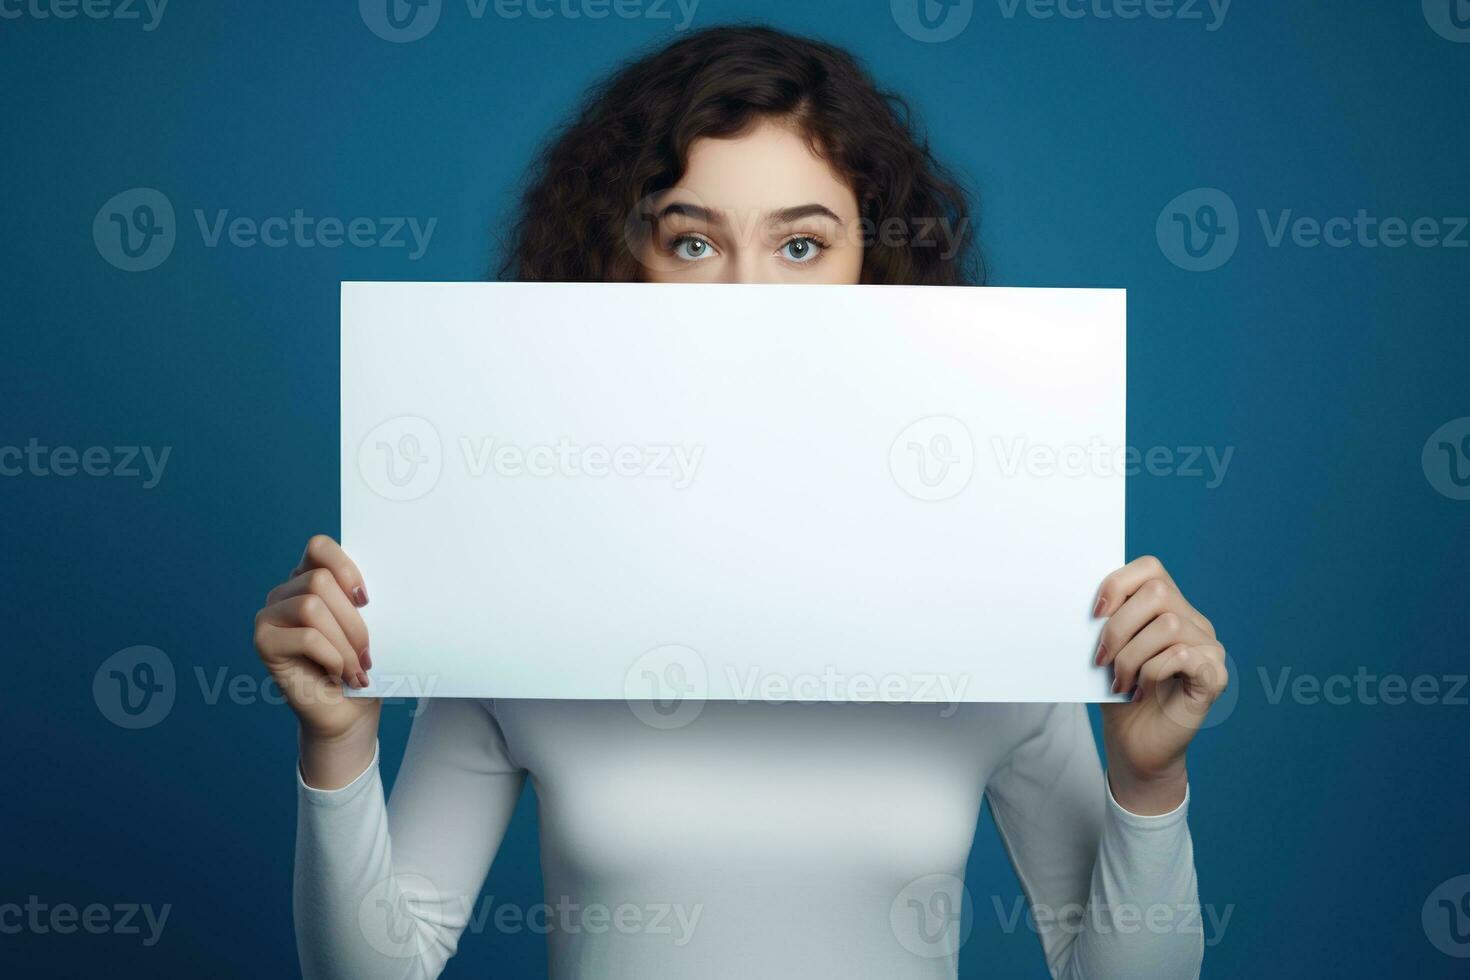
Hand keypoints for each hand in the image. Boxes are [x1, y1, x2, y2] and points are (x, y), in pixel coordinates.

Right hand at [253, 535, 380, 786]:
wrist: (349, 714)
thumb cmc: (361, 666)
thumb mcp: (370, 625)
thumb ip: (361, 598)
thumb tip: (376, 584)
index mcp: (309, 578)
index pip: (319, 546)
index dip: (346, 567)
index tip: (367, 600)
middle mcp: (284, 592)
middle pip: (321, 581)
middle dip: (354, 621)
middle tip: (368, 654)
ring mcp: (269, 616)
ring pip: (312, 607)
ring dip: (345, 642)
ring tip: (357, 667)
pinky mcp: (263, 642)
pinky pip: (306, 636)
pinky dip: (332, 657)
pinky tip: (340, 675)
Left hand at [1093, 555, 1228, 813]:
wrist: (1134, 744)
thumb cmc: (1119, 694)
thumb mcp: (1105, 651)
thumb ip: (1105, 621)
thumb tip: (1083, 600)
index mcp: (1167, 607)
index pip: (1151, 568)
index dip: (1118, 582)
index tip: (1093, 613)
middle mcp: (1193, 621)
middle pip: (1159, 592)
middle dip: (1119, 626)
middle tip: (1102, 659)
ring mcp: (1209, 648)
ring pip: (1168, 625)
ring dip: (1132, 655)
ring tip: (1119, 681)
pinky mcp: (1215, 676)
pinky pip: (1184, 655)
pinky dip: (1153, 672)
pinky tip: (1142, 690)